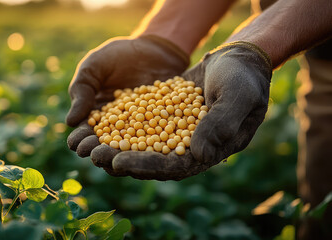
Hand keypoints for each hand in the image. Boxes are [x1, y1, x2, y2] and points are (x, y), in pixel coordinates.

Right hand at [66, 35, 188, 173]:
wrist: (154, 48)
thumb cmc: (118, 55)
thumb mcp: (94, 67)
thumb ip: (82, 90)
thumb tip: (70, 122)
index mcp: (97, 117)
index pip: (86, 133)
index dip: (81, 140)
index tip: (77, 145)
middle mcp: (119, 129)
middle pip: (107, 146)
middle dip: (100, 153)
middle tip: (96, 156)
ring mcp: (142, 130)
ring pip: (131, 149)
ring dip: (124, 157)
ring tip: (118, 161)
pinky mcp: (164, 127)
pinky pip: (159, 139)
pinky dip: (155, 147)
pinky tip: (151, 152)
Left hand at [70, 41, 271, 180]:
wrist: (237, 60)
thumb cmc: (243, 78)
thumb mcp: (238, 96)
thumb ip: (221, 124)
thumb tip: (199, 155)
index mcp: (208, 151)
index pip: (173, 167)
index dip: (145, 167)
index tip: (119, 162)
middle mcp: (188, 148)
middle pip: (150, 161)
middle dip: (121, 160)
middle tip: (94, 156)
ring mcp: (174, 133)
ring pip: (140, 145)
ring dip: (115, 146)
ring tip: (89, 143)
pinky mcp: (164, 118)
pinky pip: (139, 125)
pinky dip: (119, 126)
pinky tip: (97, 123)